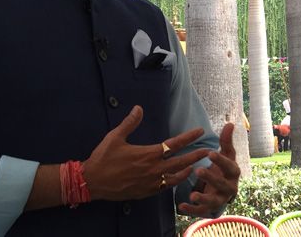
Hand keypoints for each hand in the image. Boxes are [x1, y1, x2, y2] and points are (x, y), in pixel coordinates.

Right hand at [84, 106, 209, 200]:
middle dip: (195, 155)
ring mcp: (150, 183)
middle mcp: (153, 169)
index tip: (200, 131)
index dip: (189, 137)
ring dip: (186, 171)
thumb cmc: (103, 158)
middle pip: (180, 162)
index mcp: (148, 154)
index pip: (174, 144)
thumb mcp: (115, 137)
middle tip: (207, 151)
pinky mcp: (145, 192)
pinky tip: (176, 179)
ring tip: (195, 166)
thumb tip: (139, 108)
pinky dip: (173, 182)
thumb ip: (129, 123)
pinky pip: (164, 187)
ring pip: (175, 178)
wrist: (92, 182)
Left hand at [179, 123, 240, 215]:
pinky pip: (201, 211)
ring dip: (203, 198)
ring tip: (192, 194)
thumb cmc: (224, 169)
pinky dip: (192, 210)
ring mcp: (219, 199)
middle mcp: (229, 188)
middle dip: (211, 178)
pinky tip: (181, 206)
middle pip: (222, 184)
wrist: (226, 191)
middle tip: (198, 170)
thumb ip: (226, 141)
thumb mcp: (227, 155)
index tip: (210, 153)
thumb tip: (230, 123)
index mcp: (233, 173)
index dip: (221, 161)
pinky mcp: (209, 208)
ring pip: (213, 201)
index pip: (230, 167)